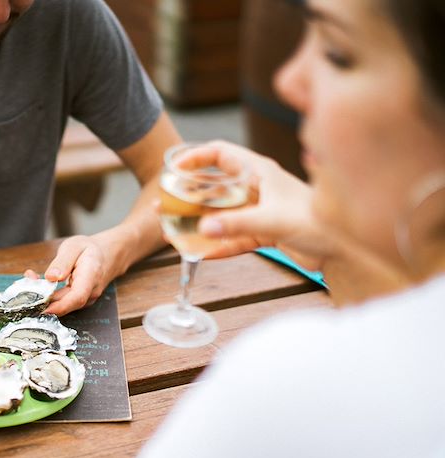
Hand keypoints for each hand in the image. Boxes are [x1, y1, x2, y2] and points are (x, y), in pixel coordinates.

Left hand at [27, 235, 109, 315]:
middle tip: (27, 283)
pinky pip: (62, 302)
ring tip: (31, 278)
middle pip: (66, 303)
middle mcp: (90, 292)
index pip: (77, 297)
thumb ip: (63, 261)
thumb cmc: (89, 249)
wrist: (106, 255)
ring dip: (44, 296)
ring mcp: (86, 299)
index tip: (43, 308)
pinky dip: (48, 295)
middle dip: (44, 297)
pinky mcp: (78, 301)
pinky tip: (38, 283)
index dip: (60, 306)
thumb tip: (51, 277)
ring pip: (63, 304)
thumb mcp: (74, 246)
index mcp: (91, 276)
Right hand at [183, 141, 330, 270]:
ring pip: (220, 213)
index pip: (220, 153)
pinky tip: (199, 253)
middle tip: (165, 203)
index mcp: (258, 171)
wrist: (342, 250)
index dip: (195, 157)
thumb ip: (236, 224)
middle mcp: (255, 188)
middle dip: (188, 195)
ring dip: (198, 222)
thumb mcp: (272, 220)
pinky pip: (232, 237)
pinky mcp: (262, 232)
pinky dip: (216, 245)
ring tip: (173, 229)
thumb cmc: (316, 223)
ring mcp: (257, 211)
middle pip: (214, 186)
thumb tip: (202, 229)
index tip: (174, 168)